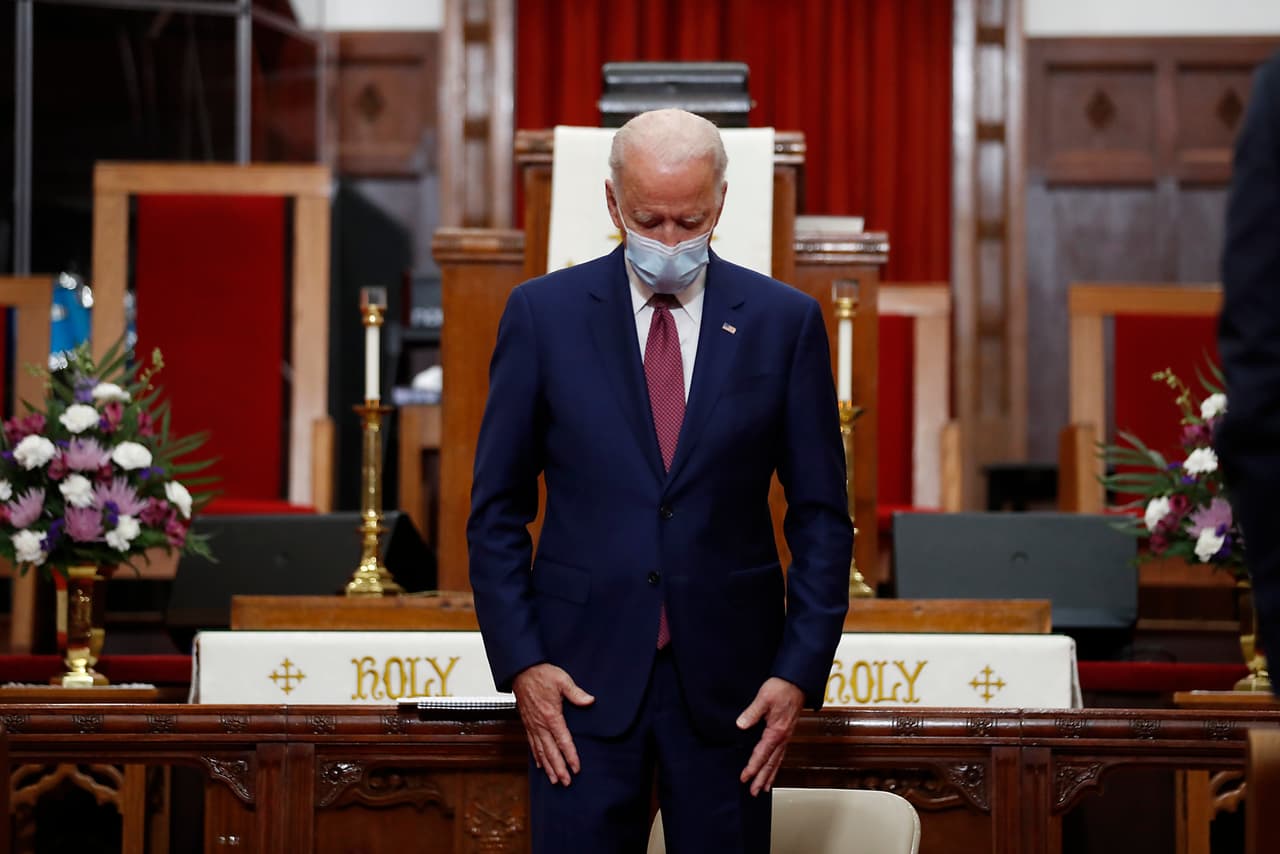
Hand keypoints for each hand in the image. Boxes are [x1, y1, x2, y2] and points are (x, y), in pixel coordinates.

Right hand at [512, 663, 594, 785]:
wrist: (521, 671)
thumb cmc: (541, 674)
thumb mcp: (562, 680)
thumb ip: (576, 693)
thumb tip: (590, 701)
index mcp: (551, 716)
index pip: (563, 740)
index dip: (570, 756)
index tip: (576, 768)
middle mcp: (540, 724)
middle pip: (551, 751)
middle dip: (559, 768)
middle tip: (566, 782)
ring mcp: (532, 725)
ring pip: (540, 751)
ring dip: (548, 767)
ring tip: (554, 780)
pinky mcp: (527, 724)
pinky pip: (532, 744)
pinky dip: (536, 756)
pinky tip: (540, 765)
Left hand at [736, 677, 803, 795]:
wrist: (797, 682)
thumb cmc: (782, 688)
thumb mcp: (764, 697)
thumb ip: (752, 712)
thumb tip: (741, 725)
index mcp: (776, 731)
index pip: (762, 755)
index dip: (752, 767)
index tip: (744, 778)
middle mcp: (783, 737)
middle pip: (771, 763)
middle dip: (762, 778)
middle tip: (754, 792)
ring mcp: (786, 736)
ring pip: (777, 761)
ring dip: (770, 775)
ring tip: (764, 788)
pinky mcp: (786, 732)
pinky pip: (781, 754)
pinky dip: (776, 765)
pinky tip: (773, 768)